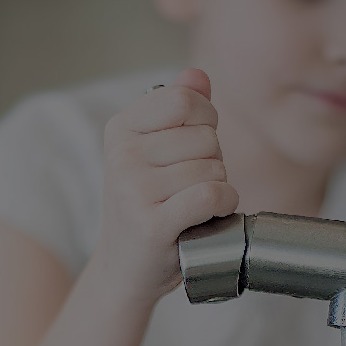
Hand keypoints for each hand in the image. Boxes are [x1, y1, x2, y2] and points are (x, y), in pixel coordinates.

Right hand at [98, 67, 238, 307]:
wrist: (125, 269)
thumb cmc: (147, 209)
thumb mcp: (154, 155)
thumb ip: (176, 112)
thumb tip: (198, 75)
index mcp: (120, 129)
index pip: (185, 100)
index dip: (206, 122)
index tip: (195, 149)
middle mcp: (123, 156)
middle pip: (205, 136)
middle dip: (213, 161)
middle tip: (191, 187)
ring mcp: (135, 190)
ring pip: (212, 168)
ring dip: (219, 188)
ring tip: (195, 206)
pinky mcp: (153, 224)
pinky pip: (211, 196)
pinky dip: (225, 205)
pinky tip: (213, 216)